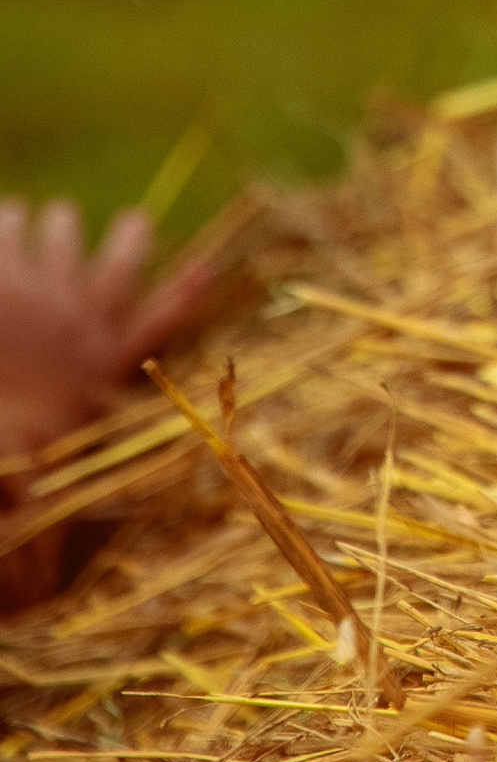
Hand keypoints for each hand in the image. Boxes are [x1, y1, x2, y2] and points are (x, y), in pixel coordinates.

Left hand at [0, 200, 215, 465]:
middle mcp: (81, 323)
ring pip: (63, 242)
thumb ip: (40, 490)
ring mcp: (44, 294)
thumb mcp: (37, 482)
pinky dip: (9, 222)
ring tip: (49, 214)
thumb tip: (41, 549)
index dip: (186, 295)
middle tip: (137, 220)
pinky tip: (6, 211)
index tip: (211, 269)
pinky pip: (10, 234)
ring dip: (59, 226)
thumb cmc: (9, 466)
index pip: (154, 325)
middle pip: (116, 271)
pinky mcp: (5, 276)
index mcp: (98, 368)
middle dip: (129, 243)